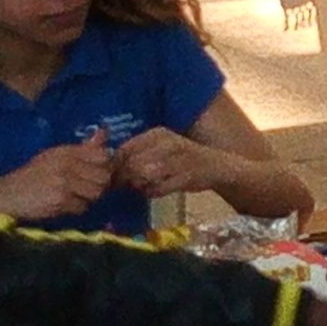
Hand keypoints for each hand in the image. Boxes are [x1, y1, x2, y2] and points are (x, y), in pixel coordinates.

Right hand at [0, 139, 119, 221]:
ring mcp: (64, 182)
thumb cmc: (33, 175)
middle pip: (103, 176)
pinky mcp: (60, 200)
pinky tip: (64, 205)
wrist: (8, 194)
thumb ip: (82, 148)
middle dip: (98, 185)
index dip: (105, 166)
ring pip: (95, 193)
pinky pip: (82, 207)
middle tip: (86, 188)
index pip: (102, 155)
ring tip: (75, 197)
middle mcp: (66, 164)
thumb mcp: (54, 156)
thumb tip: (104, 132)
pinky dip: (76, 208)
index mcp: (66, 151)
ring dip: (88, 198)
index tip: (96, 172)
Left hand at [112, 126, 230, 197]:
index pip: (126, 148)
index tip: (113, 174)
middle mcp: (167, 144)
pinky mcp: (184, 178)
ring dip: (139, 185)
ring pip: (144, 176)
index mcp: (158, 133)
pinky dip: (152, 192)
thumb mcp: (161, 146)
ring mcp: (177, 161)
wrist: (215, 166)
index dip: (115, 164)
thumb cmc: (183, 157)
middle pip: (133, 164)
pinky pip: (158, 188)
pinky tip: (154, 191)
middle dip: (126, 177)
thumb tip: (111, 165)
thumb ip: (139, 152)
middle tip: (125, 185)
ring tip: (142, 186)